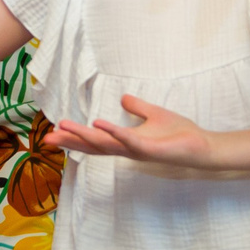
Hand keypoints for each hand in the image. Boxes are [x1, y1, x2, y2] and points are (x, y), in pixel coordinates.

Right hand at [51, 95, 215, 166]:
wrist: (202, 146)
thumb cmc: (180, 134)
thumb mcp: (155, 115)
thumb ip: (138, 108)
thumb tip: (123, 98)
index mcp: (126, 141)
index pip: (96, 141)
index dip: (75, 138)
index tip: (53, 133)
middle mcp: (128, 149)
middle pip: (93, 146)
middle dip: (71, 142)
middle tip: (47, 138)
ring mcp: (138, 151)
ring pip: (105, 144)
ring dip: (84, 136)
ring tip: (64, 127)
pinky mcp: (150, 150)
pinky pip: (129, 141)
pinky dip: (114, 132)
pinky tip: (99, 123)